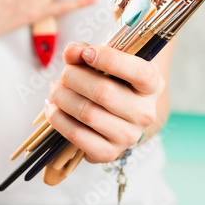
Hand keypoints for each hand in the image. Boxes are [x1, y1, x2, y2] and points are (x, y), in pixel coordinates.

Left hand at [45, 42, 164, 163]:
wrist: (117, 116)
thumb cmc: (111, 81)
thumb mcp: (105, 61)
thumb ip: (86, 52)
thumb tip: (72, 52)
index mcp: (153, 85)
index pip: (139, 72)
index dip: (110, 60)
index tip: (87, 53)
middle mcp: (145, 113)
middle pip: (104, 92)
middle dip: (74, 77)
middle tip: (64, 73)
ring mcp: (128, 136)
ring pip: (87, 113)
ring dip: (62, 97)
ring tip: (55, 89)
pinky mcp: (108, 153)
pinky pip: (77, 135)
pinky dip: (58, 119)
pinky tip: (52, 108)